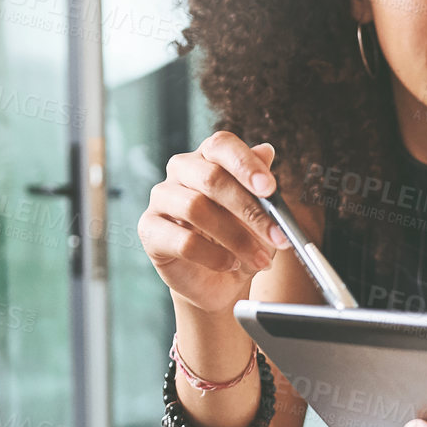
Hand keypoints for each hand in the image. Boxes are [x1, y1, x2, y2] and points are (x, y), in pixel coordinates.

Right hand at [138, 131, 288, 315]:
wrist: (217, 281)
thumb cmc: (239, 240)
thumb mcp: (260, 215)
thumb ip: (261, 187)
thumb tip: (267, 151)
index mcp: (208, 157)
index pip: (221, 145)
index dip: (246, 164)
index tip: (269, 188)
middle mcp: (181, 170)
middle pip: (211, 178)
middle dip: (249, 209)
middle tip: (277, 235)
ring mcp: (161, 198)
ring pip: (196, 208)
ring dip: (236, 238)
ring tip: (259, 258)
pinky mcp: (149, 230)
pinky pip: (183, 241)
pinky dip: (214, 256)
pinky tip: (230, 264)